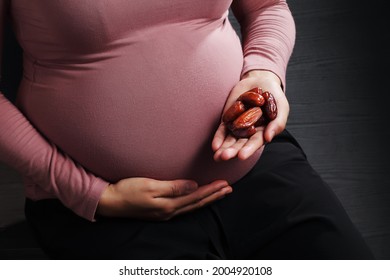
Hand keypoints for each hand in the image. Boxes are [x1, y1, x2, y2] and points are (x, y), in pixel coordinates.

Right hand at [96, 178, 231, 220]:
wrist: (110, 201)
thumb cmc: (128, 190)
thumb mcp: (150, 185)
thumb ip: (173, 187)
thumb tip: (193, 185)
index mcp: (168, 205)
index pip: (196, 197)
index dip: (211, 190)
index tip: (225, 184)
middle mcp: (169, 212)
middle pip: (197, 203)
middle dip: (214, 196)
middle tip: (228, 189)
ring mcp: (164, 214)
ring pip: (192, 207)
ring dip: (207, 199)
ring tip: (219, 194)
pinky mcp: (160, 212)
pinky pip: (184, 208)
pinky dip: (195, 202)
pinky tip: (197, 199)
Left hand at [212, 70, 288, 160]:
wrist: (261, 81)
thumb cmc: (274, 96)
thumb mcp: (281, 108)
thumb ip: (277, 123)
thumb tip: (268, 138)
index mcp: (263, 132)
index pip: (255, 143)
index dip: (248, 150)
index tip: (241, 156)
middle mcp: (249, 132)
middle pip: (240, 144)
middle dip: (232, 151)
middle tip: (223, 157)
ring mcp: (237, 126)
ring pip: (229, 140)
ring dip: (223, 148)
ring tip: (217, 156)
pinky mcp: (228, 119)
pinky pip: (222, 130)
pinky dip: (218, 138)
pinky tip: (214, 145)